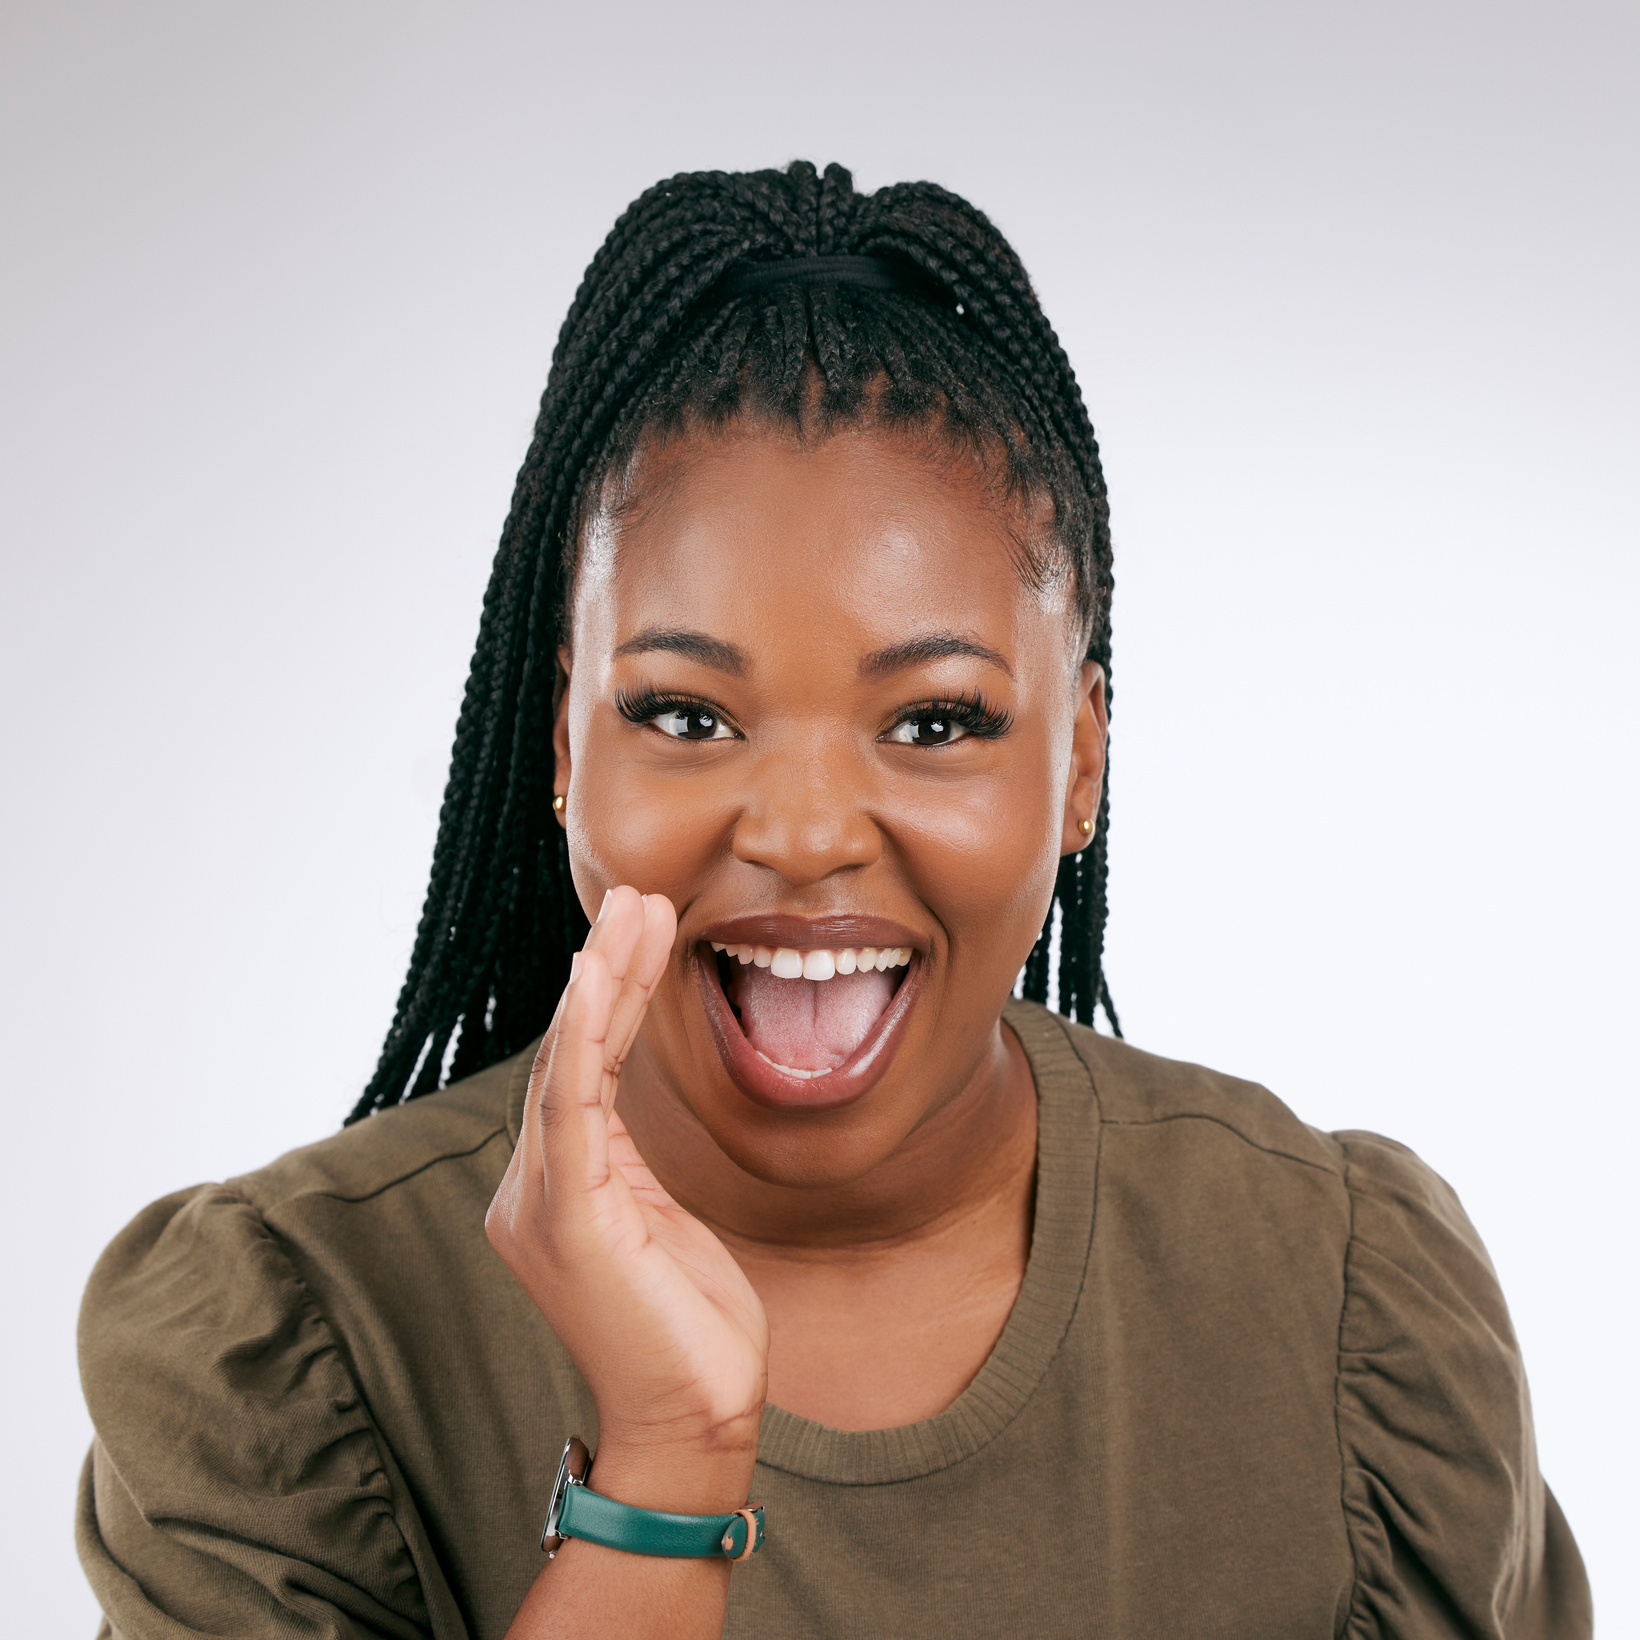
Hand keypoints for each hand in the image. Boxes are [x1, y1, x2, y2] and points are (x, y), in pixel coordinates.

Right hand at [486, 887, 768, 1505]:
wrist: (693, 1422)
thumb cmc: (687, 1328)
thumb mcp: (662, 1220)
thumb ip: (633, 1161)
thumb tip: (631, 1098)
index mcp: (557, 1187)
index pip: (582, 1069)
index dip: (613, 994)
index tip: (644, 928)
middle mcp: (533, 1188)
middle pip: (570, 1053)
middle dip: (606, 968)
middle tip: (636, 895)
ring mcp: (540, 1203)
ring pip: (569, 1064)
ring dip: (602, 980)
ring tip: (631, 910)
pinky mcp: (566, 1218)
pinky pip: (572, 1108)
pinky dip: (584, 1034)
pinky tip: (597, 973)